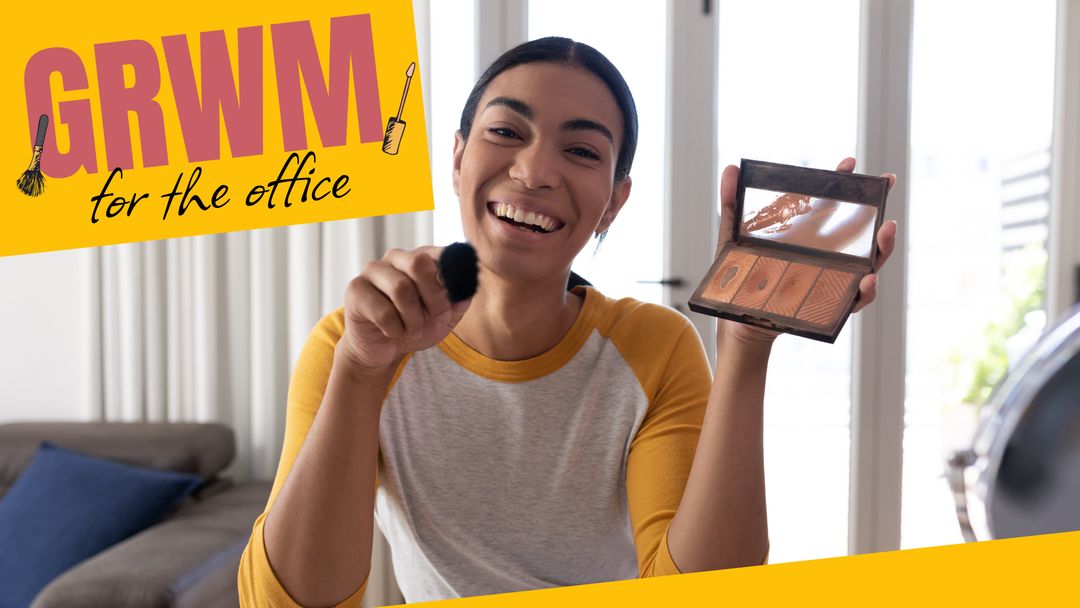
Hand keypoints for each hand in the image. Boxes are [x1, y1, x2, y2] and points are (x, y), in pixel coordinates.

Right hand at [338, 246, 471, 374]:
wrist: (383, 349)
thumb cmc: (414, 326)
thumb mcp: (444, 317)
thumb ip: (458, 301)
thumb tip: (466, 292)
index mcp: (421, 257)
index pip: (442, 253)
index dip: (453, 278)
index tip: (454, 299)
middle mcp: (396, 258)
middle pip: (420, 263)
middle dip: (434, 297)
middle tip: (436, 317)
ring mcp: (372, 271)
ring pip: (401, 288)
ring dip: (414, 318)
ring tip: (414, 330)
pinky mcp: (355, 290)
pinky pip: (383, 311)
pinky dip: (395, 329)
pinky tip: (393, 332)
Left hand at [715, 157, 896, 346]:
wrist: (737, 318)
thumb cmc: (740, 277)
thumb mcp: (733, 237)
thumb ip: (732, 204)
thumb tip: (730, 169)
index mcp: (806, 233)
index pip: (831, 202)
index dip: (842, 181)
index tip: (848, 163)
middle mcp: (825, 253)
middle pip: (861, 227)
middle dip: (878, 205)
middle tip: (888, 182)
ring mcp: (832, 278)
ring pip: (869, 261)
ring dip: (883, 246)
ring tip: (886, 230)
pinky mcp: (831, 305)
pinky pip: (855, 300)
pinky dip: (865, 291)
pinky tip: (868, 280)